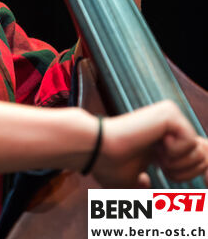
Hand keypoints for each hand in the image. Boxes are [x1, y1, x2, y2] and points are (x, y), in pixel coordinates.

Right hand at [92, 101, 207, 187]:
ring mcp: (168, 116)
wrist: (97, 150)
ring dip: (177, 163)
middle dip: (183, 172)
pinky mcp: (169, 113)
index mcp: (161, 138)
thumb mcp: (132, 180)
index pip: (194, 156)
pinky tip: (156, 147)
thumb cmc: (108, 165)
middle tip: (159, 166)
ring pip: (198, 150)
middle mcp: (167, 124)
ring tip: (156, 157)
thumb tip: (146, 182)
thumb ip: (144, 183)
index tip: (159, 172)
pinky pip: (191, 141)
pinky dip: (175, 153)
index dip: (184, 174)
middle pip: (201, 156)